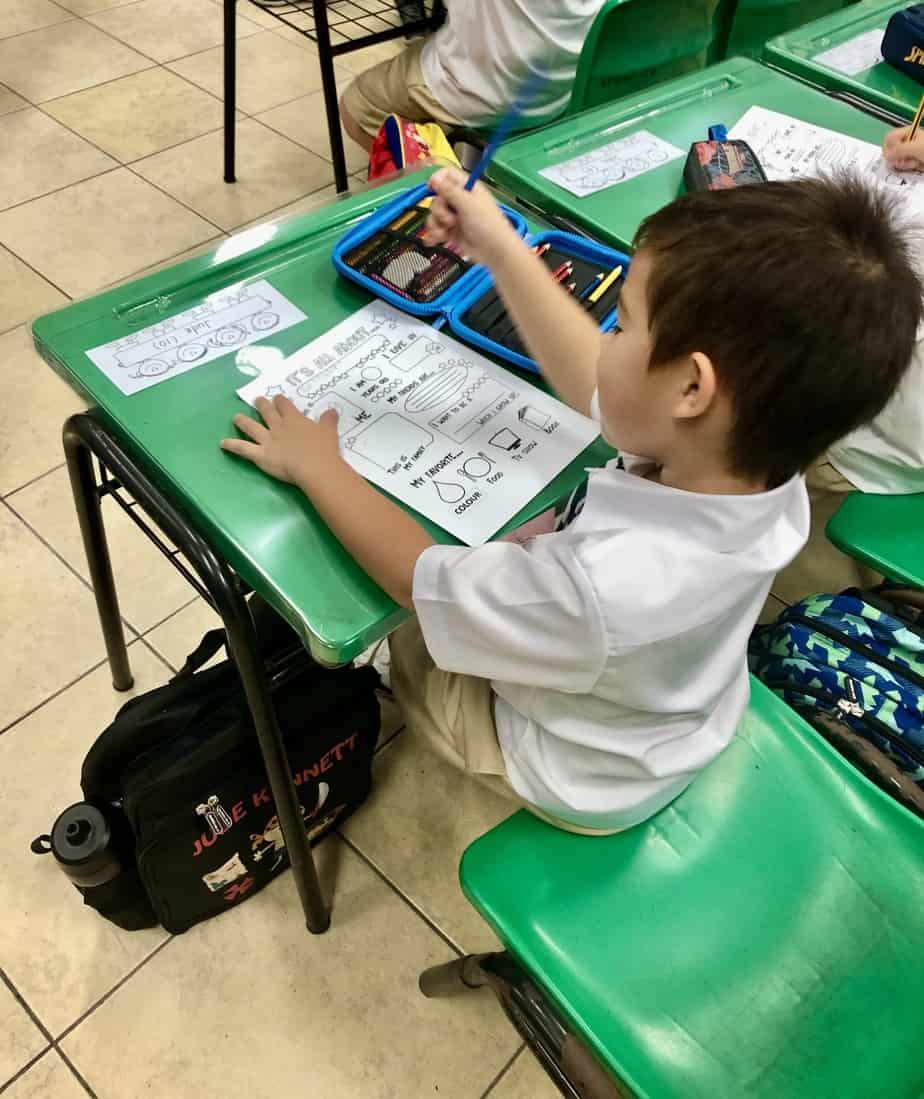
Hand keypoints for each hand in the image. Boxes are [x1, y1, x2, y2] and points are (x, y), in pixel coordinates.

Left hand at [220, 395, 341, 487]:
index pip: (284, 405)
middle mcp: (278, 426)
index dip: (280, 401)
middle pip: (267, 412)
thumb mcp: (329, 432)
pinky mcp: (261, 455)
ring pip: (251, 427)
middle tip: (257, 401)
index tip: (277, 398)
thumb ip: (328, 420)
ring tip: (236, 417)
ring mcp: (267, 440)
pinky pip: (243, 449)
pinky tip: (222, 444)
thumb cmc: (323, 449)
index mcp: (294, 419)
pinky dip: (232, 446)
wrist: (314, 466)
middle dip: (262, 406)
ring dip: (243, 421)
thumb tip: (331, 411)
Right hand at [424, 167, 519, 266]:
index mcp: (467, 188)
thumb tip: (434, 178)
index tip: (431, 189)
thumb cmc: (487, 224)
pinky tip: (436, 240)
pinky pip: (437, 228)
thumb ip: (449, 190)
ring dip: (436, 224)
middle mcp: (460, 200)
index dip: (437, 180)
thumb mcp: (468, 203)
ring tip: (445, 233)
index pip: (447, 175)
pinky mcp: (452, 231)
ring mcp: (455, 216)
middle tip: (451, 220)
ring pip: (435, 214)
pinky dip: (435, 234)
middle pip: (438, 197)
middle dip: (439, 210)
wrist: (495, 251)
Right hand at [883, 126, 923, 171]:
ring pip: (896, 160)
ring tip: (916, 162)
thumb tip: (886, 155)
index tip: (894, 153)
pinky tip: (917, 165)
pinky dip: (909, 167)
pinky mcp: (911, 160)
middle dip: (898, 157)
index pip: (889, 138)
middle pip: (891, 150)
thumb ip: (899, 150)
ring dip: (905, 163)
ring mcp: (909, 151)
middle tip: (907, 158)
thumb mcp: (915, 147)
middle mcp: (907, 141)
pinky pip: (903, 166)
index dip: (889, 147)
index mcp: (908, 132)